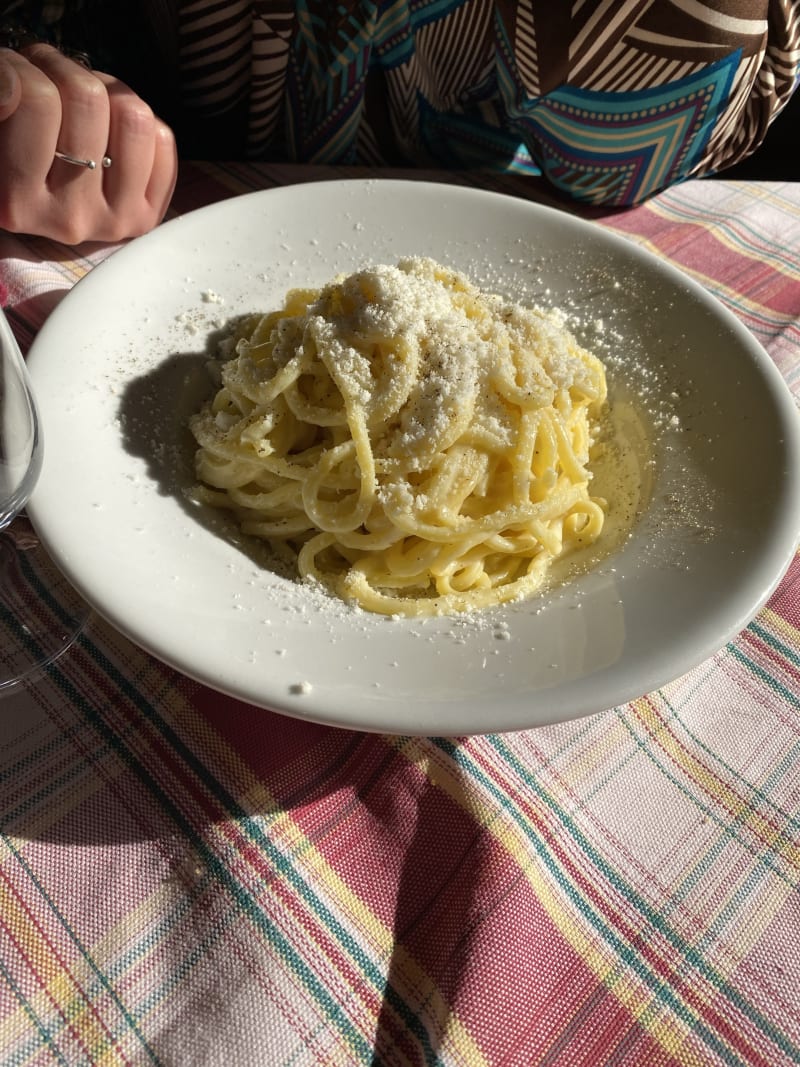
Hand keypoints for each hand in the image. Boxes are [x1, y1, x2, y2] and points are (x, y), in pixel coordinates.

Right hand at [0, 44, 176, 244]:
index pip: (37, 101)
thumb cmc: (9, 153)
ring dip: (107, 91)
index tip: (20, 71)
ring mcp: (114, 220)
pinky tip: (111, 129)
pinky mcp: (146, 215)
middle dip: (66, 70)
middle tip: (51, 76)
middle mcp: (68, 217)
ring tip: (82, 100)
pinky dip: (138, 120)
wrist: (43, 203)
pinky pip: (162, 141)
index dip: (27, 67)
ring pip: (133, 116)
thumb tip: (13, 83)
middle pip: (87, 99)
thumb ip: (1, 98)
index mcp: (15, 200)